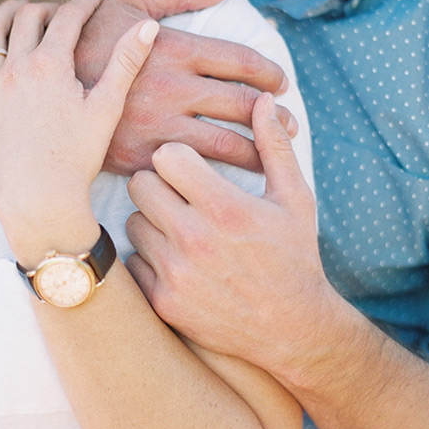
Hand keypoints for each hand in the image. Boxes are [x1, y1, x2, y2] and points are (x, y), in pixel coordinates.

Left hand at [0, 0, 157, 250]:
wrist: (40, 199)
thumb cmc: (77, 158)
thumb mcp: (107, 107)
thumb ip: (126, 62)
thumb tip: (148, 25)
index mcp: (51, 65)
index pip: (68, 18)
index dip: (84, 3)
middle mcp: (15, 68)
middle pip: (28, 18)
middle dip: (46, 7)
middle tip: (60, 11)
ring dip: (4, 14)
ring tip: (17, 7)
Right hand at [75, 0, 294, 174]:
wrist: (37, 89)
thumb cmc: (85, 40)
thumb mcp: (127, 2)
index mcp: (174, 48)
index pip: (242, 62)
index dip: (269, 73)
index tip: (280, 83)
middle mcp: (173, 89)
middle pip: (242, 105)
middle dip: (275, 117)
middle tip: (292, 124)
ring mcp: (157, 126)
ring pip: (225, 145)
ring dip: (258, 152)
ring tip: (274, 157)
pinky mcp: (141, 157)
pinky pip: (189, 170)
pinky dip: (215, 176)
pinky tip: (229, 180)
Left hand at [125, 92, 325, 367]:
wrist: (293, 328)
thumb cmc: (295, 256)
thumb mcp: (294, 199)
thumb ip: (274, 146)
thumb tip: (264, 99)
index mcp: (226, 208)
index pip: (166, 157)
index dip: (175, 157)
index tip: (187, 167)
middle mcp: (196, 239)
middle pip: (141, 186)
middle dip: (157, 185)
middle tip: (176, 196)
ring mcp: (176, 274)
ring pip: (134, 224)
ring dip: (151, 223)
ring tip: (179, 230)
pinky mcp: (164, 302)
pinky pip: (133, 264)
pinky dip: (148, 261)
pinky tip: (176, 262)